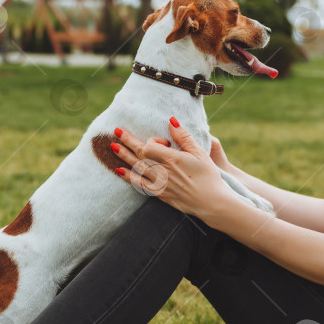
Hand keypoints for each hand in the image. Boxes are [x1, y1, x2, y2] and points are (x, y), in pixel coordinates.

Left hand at [111, 118, 230, 224]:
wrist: (211, 203)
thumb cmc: (208, 176)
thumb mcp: (199, 153)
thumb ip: (183, 137)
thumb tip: (171, 121)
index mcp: (172, 159)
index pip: (150, 146)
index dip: (152, 140)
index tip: (163, 142)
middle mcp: (162, 171)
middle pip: (139, 154)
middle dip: (127, 141)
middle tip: (116, 131)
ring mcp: (159, 184)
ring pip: (136, 168)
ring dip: (123, 156)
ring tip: (112, 147)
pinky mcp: (159, 194)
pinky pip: (139, 184)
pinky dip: (128, 177)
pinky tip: (120, 170)